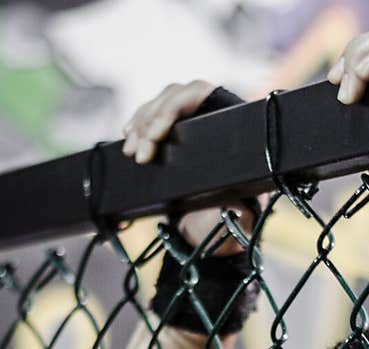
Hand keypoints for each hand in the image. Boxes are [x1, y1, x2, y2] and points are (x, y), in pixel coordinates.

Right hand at [122, 80, 254, 253]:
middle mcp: (214, 117)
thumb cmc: (226, 223)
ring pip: (160, 105)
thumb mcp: (238, 220)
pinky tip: (129, 138)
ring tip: (132, 152)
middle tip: (140, 154)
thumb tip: (237, 207)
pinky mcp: (174, 132)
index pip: (201, 94)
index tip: (156, 134)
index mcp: (236, 128)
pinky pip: (151, 116)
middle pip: (175, 97)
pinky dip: (137, 126)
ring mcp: (191, 122)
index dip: (173, 107)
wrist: (208, 233)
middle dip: (151, 121)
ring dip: (140, 124)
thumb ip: (240, 216)